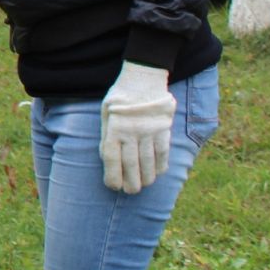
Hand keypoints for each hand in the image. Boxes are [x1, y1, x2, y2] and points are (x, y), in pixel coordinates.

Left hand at [99, 61, 174, 193]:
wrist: (143, 77)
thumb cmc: (119, 96)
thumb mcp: (105, 112)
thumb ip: (107, 134)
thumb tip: (107, 158)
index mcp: (113, 128)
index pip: (111, 158)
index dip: (112, 176)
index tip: (113, 187)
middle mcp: (131, 132)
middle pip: (131, 164)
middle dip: (131, 182)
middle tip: (131, 191)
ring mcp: (148, 131)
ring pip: (148, 161)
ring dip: (147, 176)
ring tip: (144, 185)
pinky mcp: (163, 128)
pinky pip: (163, 151)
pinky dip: (161, 164)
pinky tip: (159, 173)